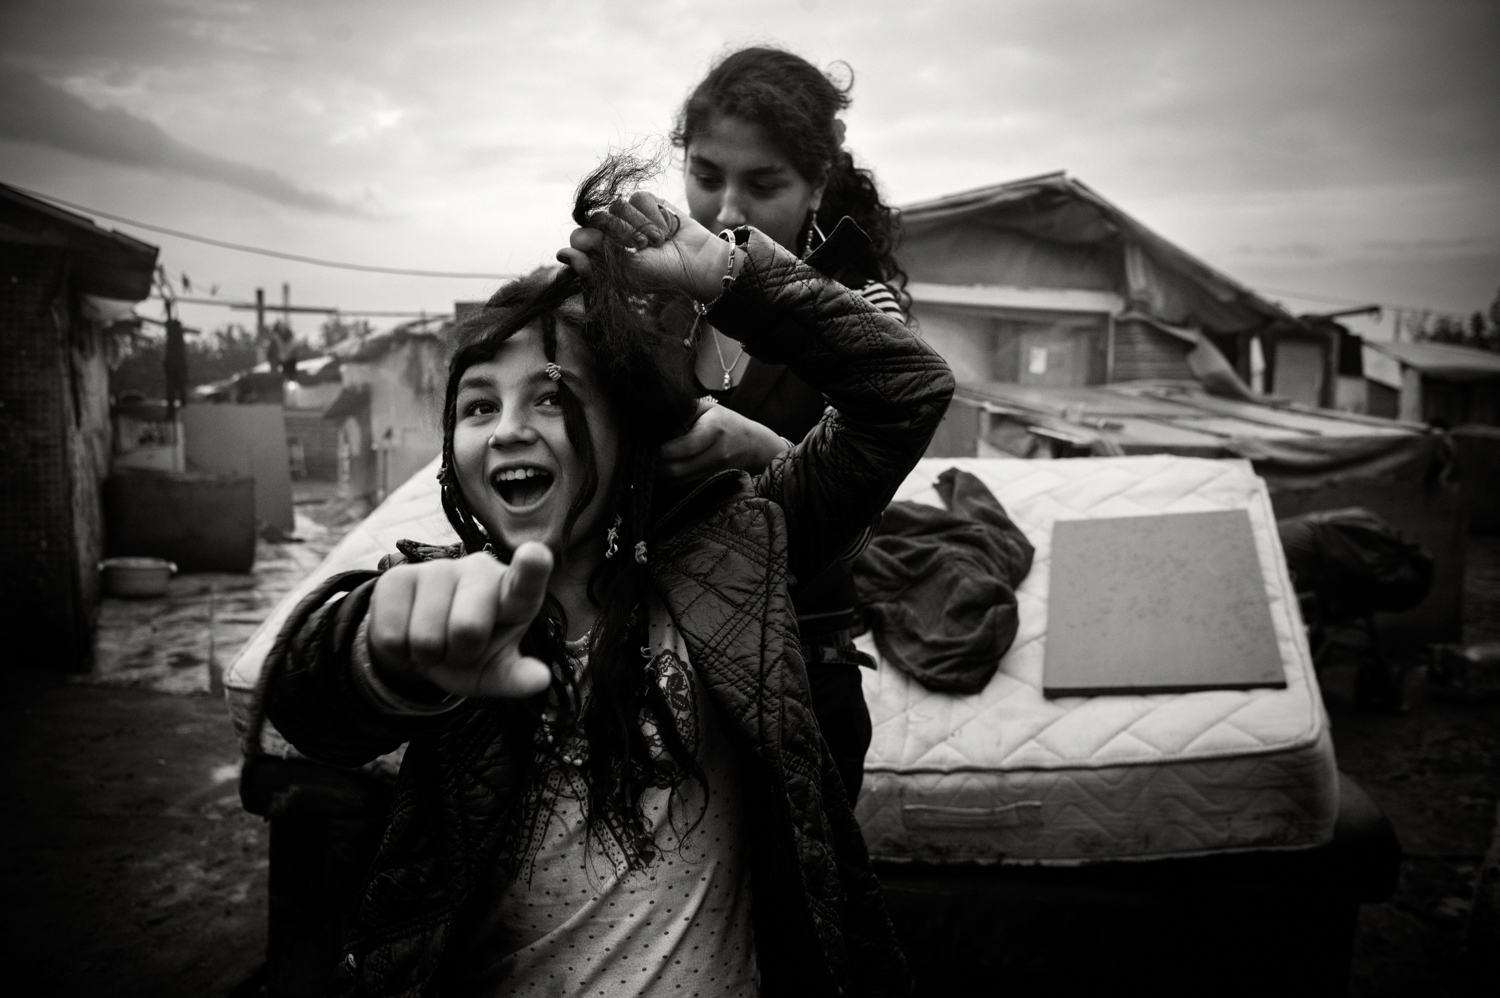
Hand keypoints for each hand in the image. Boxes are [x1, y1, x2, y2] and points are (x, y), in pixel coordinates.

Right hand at [367, 543, 553, 699]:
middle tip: (459, 647)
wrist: (420, 647)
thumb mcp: (496, 670)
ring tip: (434, 640)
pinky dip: (399, 649)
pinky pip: (392, 635)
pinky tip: (408, 631)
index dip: (531, 568)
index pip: (525, 580)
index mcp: (513, 593)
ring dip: (428, 653)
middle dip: (460, 653)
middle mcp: (478, 570)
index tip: (535, 555)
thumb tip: (541, 680)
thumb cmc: (471, 653)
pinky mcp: (397, 577)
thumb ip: (518, 676)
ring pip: (426, 637)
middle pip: (467, 628)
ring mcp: (436, 569)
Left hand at [556, 192, 730, 301]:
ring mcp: (628, 214)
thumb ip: (592, 260)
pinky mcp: (647, 201)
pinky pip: (639, 197)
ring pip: (618, 205)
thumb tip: (561, 252)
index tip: (621, 253)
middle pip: (597, 218)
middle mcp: (610, 231)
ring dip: (640, 225)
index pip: (579, 237)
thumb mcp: (624, 271)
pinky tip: (666, 228)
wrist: (695, 262)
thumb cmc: (660, 273)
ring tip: (658, 241)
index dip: (596, 242)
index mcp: (600, 251)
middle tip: (643, 248)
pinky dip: (654, 215)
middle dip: (622, 234)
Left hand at [659, 400, 790, 479]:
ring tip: (647, 464)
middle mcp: (716, 454)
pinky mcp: (711, 483)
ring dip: (659, 476)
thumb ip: (683, 412)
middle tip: (640, 458)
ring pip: (677, 482)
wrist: (755, 446)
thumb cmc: (726, 423)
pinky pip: (682, 486)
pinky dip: (668, 481)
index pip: (683, 447)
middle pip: (677, 469)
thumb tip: (654, 418)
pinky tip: (661, 471)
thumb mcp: (708, 409)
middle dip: (654, 466)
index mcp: (715, 430)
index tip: (646, 445)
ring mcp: (714, 472)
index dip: (661, 450)